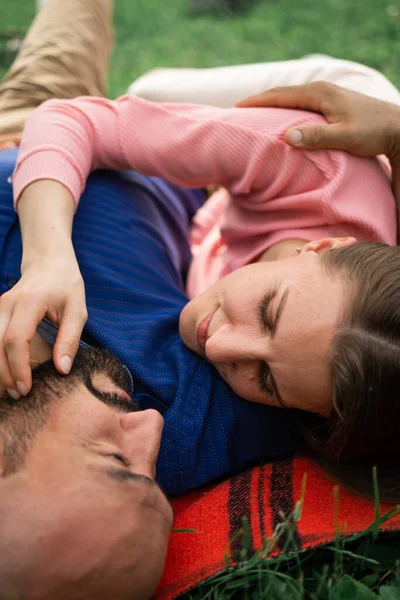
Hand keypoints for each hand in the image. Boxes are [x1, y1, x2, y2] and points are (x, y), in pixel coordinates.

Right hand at [0, 252, 86, 398]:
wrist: (48, 262)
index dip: (18, 368)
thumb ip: (70, 339)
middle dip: (3, 374)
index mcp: (29, 302)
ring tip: (12, 389)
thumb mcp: (77, 310)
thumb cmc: (66, 285)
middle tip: (20, 395)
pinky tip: (6, 374)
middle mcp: (6, 304)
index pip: (15, 340)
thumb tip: (62, 370)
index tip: (28, 388)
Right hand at [237, 82, 399, 160]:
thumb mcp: (344, 136)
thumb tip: (287, 136)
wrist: (397, 127)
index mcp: (319, 93)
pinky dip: (285, 109)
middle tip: (238, 111)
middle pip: (282, 93)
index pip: (280, 95)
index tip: (236, 108)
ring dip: (271, 105)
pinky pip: (300, 104)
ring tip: (253, 115)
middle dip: (259, 101)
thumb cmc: (372, 133)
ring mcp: (326, 95)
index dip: (257, 102)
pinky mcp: (330, 103)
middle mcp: (321, 89)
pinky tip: (280, 119)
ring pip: (291, 98)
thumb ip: (316, 136)